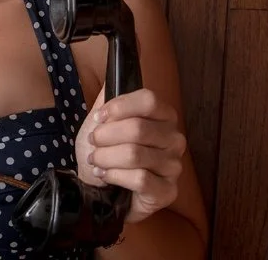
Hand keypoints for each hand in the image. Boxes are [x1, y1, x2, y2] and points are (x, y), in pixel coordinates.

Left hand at [73, 87, 186, 223]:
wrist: (101, 189)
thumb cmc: (106, 153)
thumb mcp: (102, 122)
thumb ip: (109, 98)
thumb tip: (115, 75)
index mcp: (163, 117)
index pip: (149, 100)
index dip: (119, 107)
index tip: (99, 118)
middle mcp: (174, 139)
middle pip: (138, 128)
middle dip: (105, 136)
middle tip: (93, 143)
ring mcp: (174, 166)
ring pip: (135, 154)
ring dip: (106, 158)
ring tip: (96, 161)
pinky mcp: (167, 192)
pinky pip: (140, 179)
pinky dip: (114, 176)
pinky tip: (105, 176)